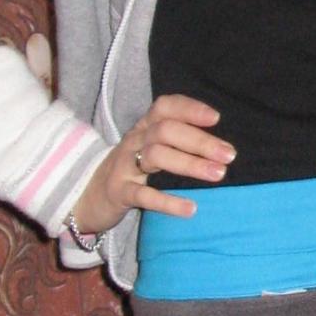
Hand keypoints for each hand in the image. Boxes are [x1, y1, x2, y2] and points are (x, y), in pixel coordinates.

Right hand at [72, 94, 235, 235]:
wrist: (86, 197)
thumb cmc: (130, 172)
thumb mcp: (149, 150)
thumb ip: (175, 143)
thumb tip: (219, 146)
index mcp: (143, 129)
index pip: (164, 107)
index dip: (189, 108)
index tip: (215, 118)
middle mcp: (133, 141)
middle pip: (166, 130)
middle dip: (200, 140)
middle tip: (229, 155)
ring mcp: (124, 166)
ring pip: (156, 155)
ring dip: (190, 163)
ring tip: (217, 175)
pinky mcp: (118, 192)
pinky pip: (143, 195)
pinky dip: (168, 202)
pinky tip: (190, 208)